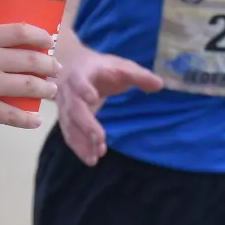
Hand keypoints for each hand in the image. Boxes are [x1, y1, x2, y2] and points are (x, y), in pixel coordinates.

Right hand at [0, 23, 61, 128]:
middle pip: (31, 59)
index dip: (41, 35)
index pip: (21, 31)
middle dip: (49, 65)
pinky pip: (12, 115)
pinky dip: (28, 119)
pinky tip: (36, 120)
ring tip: (51, 91)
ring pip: (29, 87)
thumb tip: (8, 57)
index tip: (50, 40)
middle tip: (56, 69)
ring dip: (45, 90)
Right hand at [56, 39, 163, 165]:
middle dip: (85, 124)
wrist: (72, 67)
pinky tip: (91, 158)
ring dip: (82, 141)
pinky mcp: (66, 119)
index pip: (79, 81)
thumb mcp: (120, 67)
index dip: (84, 89)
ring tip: (95, 157)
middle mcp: (68, 91)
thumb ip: (139, 76)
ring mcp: (64, 107)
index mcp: (81, 74)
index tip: (93, 99)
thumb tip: (159, 84)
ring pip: (70, 125)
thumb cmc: (102, 68)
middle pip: (73, 108)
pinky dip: (79, 147)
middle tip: (100, 138)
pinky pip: (69, 135)